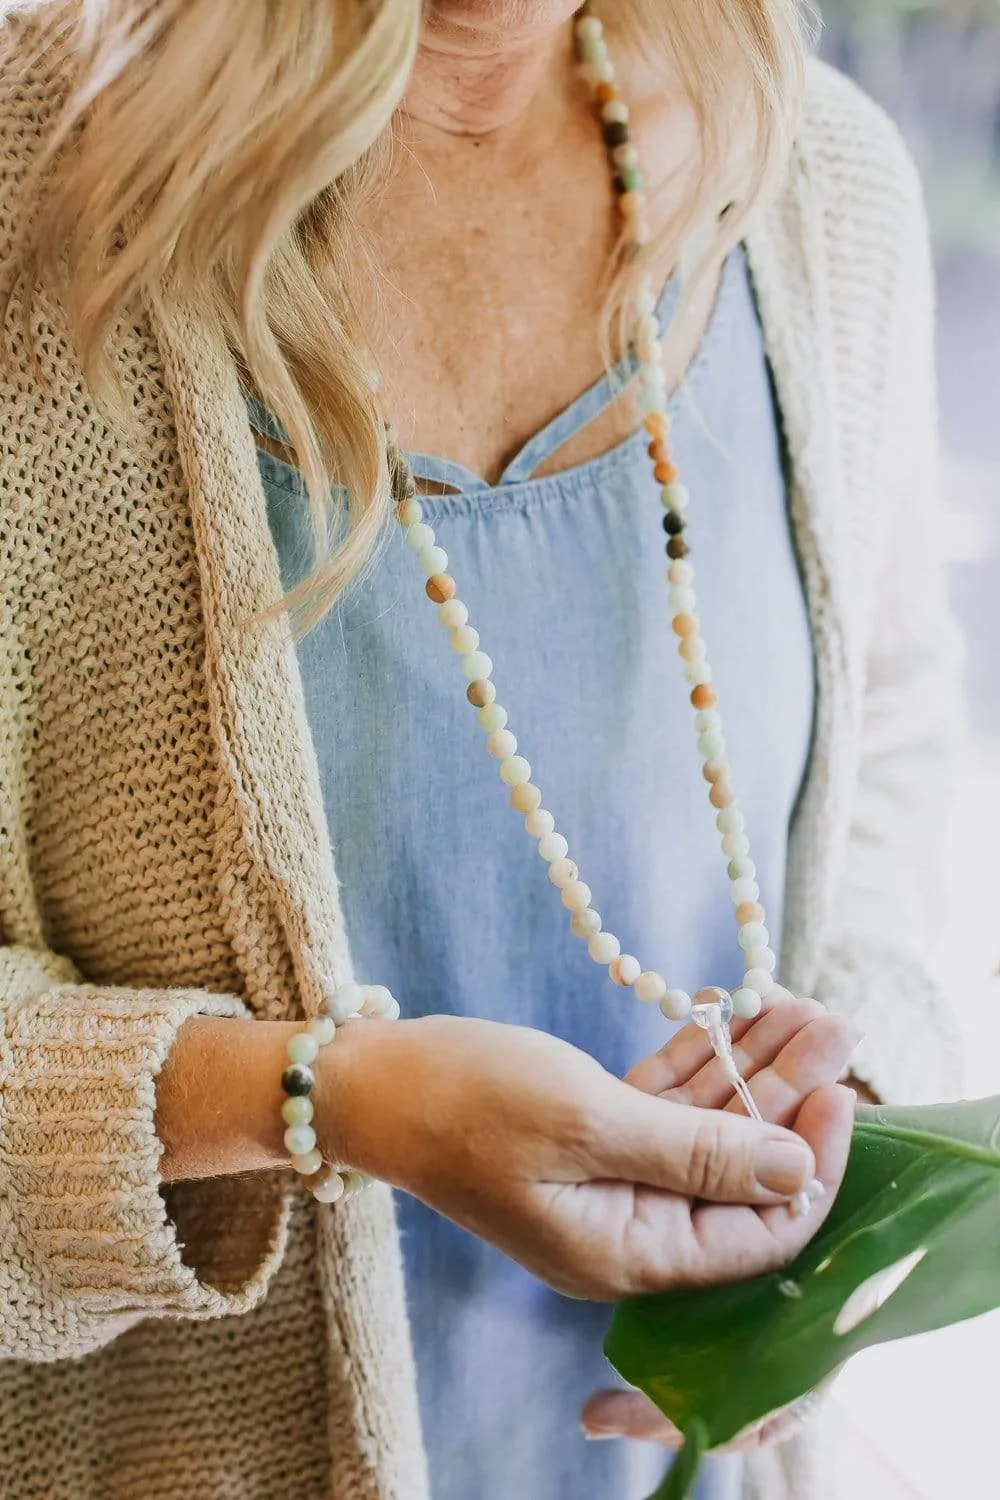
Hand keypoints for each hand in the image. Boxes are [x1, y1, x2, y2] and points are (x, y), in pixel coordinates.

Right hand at [319, 1008, 853, 1300]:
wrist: (371, 1080)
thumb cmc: (468, 1103)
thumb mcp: (589, 1123)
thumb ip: (698, 1153)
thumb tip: (798, 1171)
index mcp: (627, 1254)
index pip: (752, 1234)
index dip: (805, 1167)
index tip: (837, 1091)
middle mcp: (626, 1226)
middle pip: (735, 1170)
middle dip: (787, 1097)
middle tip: (833, 1024)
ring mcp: (608, 1178)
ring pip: (704, 1126)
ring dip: (749, 1066)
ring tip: (800, 1004)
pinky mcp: (589, 1133)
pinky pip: (663, 1102)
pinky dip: (698, 1059)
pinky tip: (733, 1009)